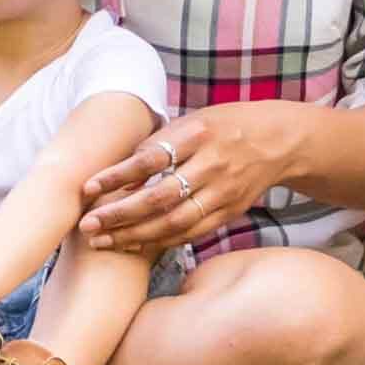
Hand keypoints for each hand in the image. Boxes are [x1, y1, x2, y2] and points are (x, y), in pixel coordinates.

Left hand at [79, 101, 314, 252]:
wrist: (276, 140)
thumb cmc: (221, 126)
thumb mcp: (190, 121)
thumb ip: (157, 144)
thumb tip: (116, 172)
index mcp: (197, 134)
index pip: (150, 159)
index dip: (117, 176)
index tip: (87, 188)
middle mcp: (211, 164)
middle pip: (159, 197)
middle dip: (119, 214)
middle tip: (88, 225)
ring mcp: (223, 192)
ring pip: (173, 222)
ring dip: (134, 235)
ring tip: (103, 241)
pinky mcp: (229, 212)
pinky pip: (190, 232)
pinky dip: (160, 240)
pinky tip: (134, 244)